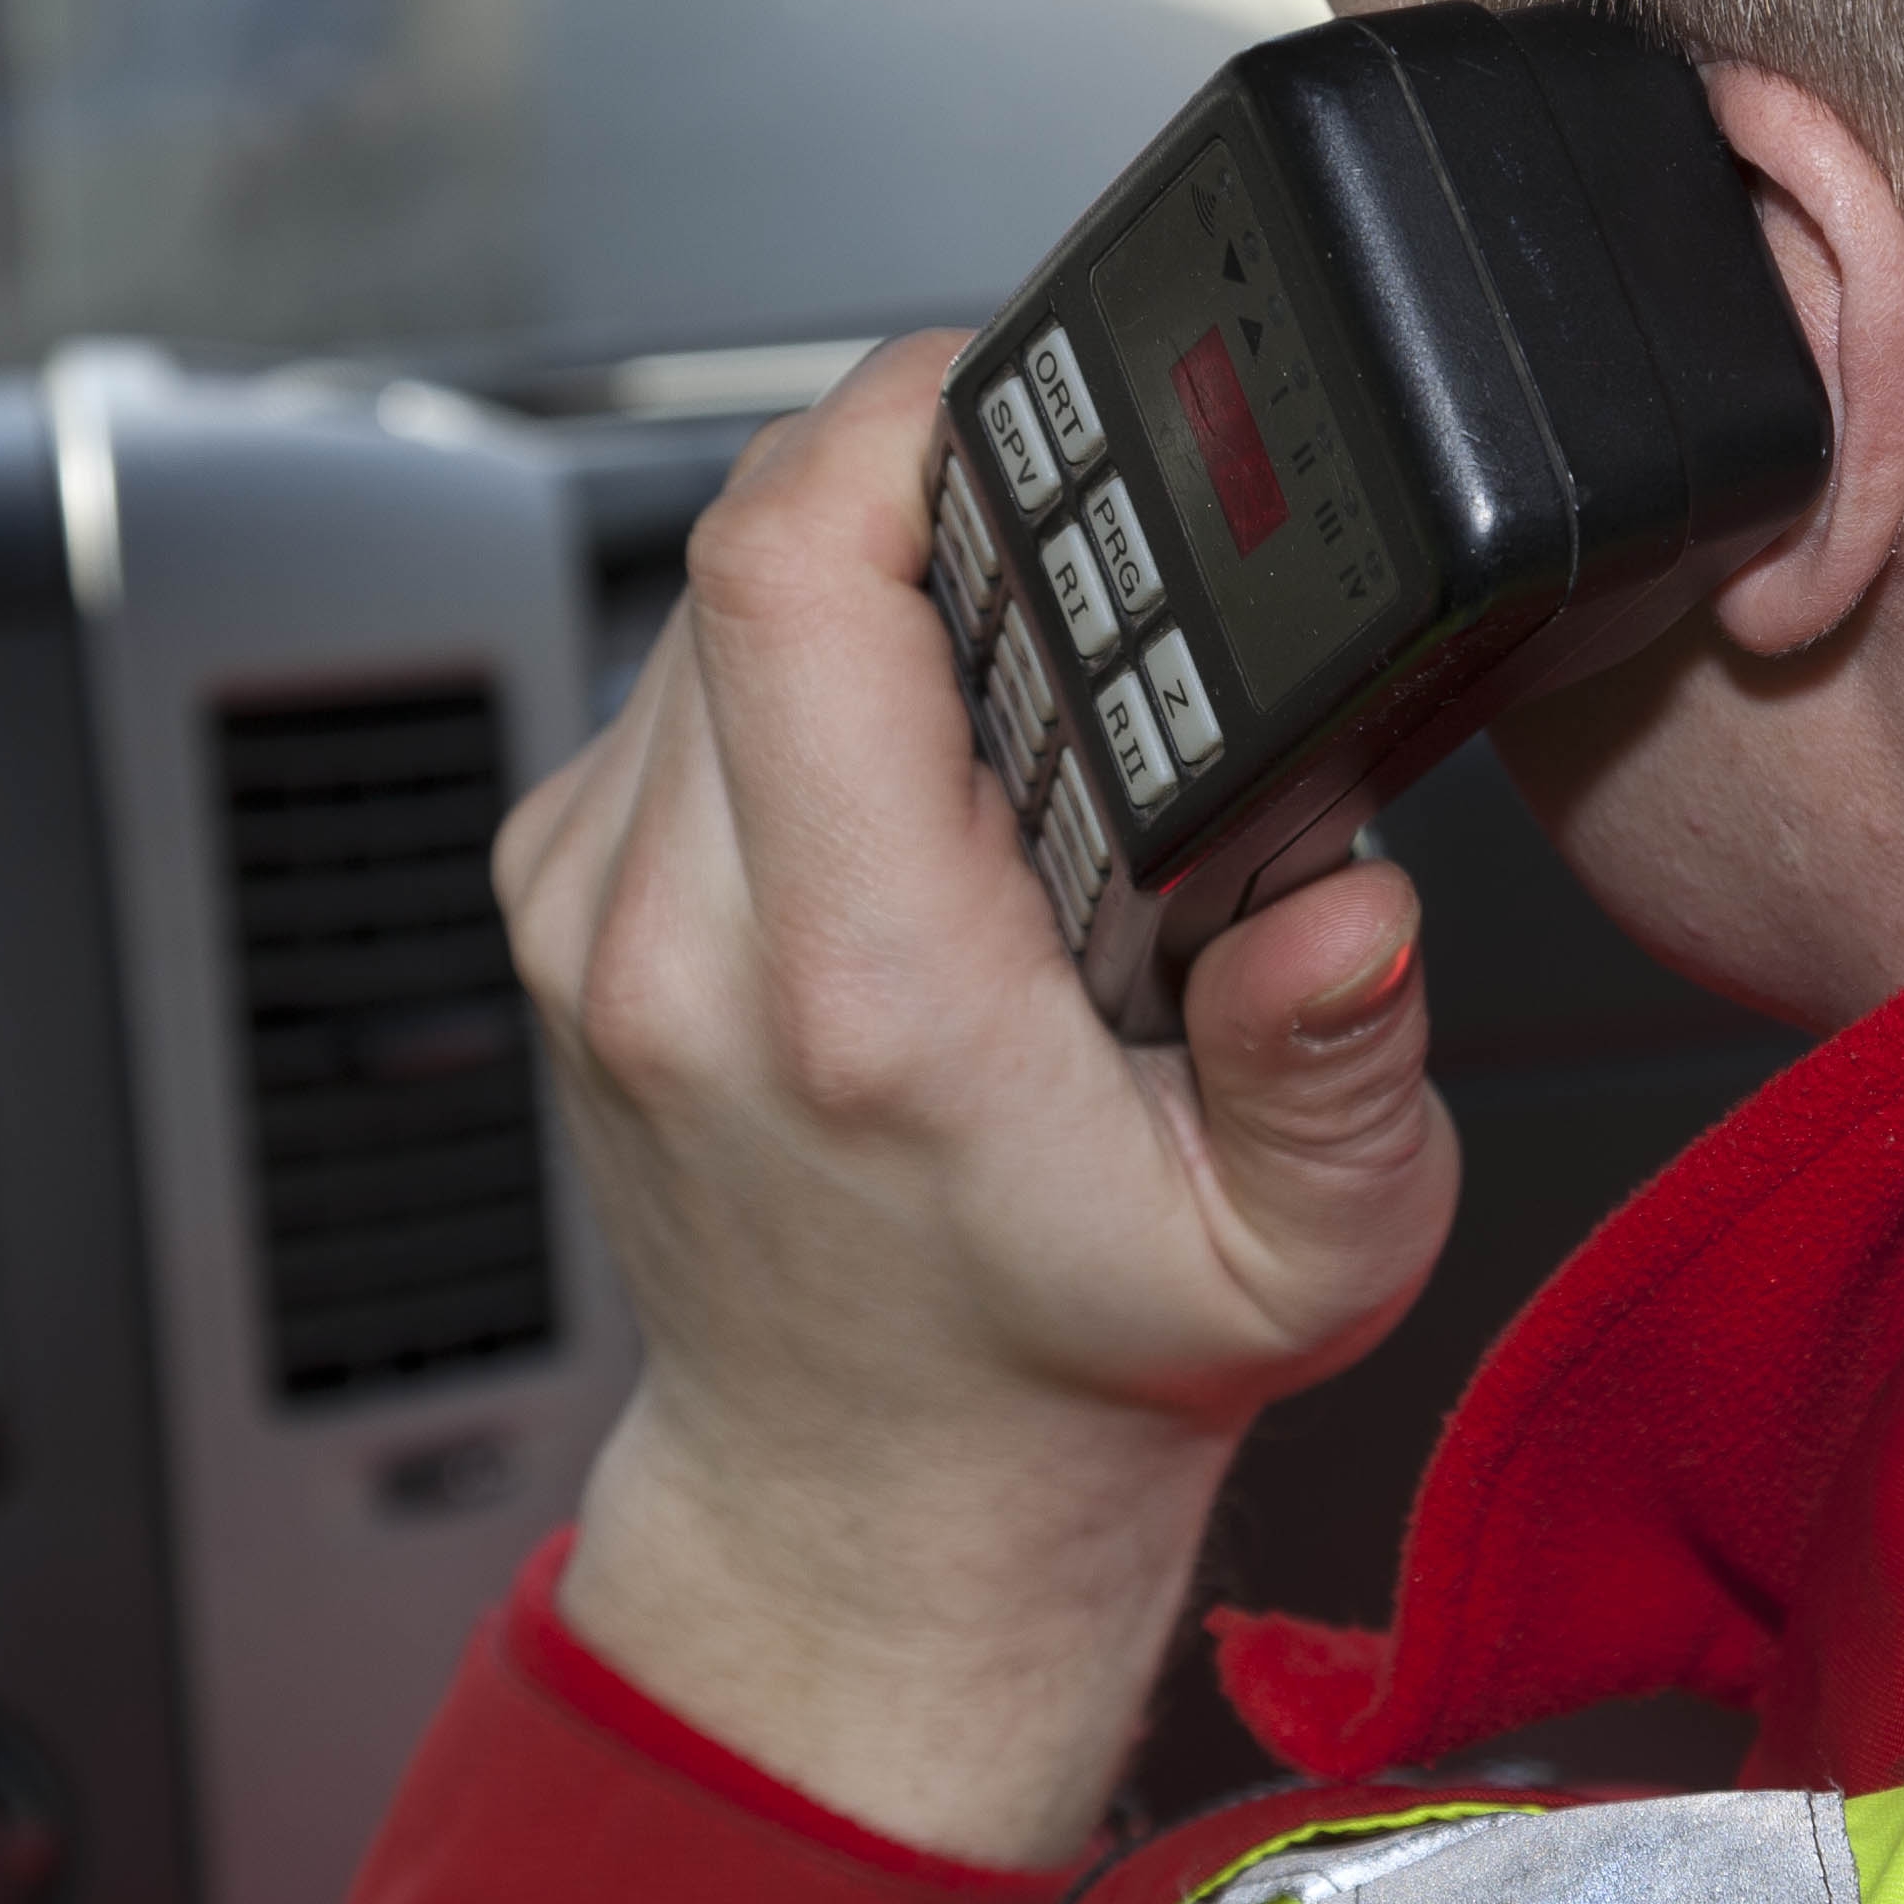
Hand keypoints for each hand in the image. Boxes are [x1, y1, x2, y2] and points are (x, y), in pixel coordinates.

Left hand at [496, 331, 1460, 1865]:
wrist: (877, 1505)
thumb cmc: (1067, 1366)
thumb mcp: (1300, 1254)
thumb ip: (1336, 1070)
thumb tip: (1351, 912)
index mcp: (863, 990)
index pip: (794, 573)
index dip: (899, 419)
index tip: (1018, 398)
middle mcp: (679, 939)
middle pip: (740, 546)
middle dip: (904, 484)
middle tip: (1056, 539)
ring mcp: (583, 918)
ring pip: (689, 601)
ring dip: (840, 582)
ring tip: (990, 682)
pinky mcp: (552, 906)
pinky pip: (660, 687)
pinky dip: (776, 673)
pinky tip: (892, 769)